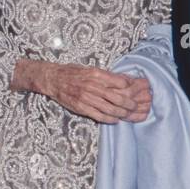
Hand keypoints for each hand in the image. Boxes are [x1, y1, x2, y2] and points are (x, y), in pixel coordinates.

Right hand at [15, 59, 150, 122]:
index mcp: (96, 74)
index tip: (136, 92)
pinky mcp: (81, 107)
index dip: (130, 89)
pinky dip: (110, 119)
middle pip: (118, 98)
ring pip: (110, 109)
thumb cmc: (74, 73)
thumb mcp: (91, 69)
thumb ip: (107, 76)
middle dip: (130, 104)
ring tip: (128, 114)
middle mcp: (92, 86)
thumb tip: (125, 80)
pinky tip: (116, 119)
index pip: (120, 83)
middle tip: (136, 106)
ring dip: (122, 113)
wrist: (53, 79)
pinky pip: (99, 116)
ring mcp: (87, 98)